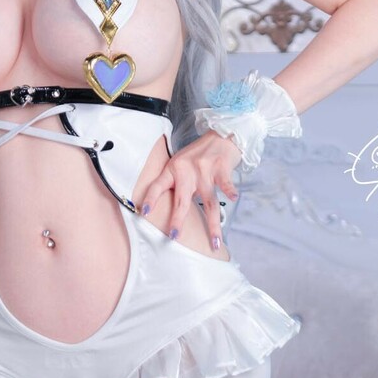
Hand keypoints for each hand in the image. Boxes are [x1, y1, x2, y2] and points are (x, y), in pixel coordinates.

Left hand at [136, 131, 240, 248]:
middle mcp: (187, 169)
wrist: (221, 135)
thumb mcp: (180, 163)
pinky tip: (233, 199)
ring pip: (209, 201)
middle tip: (173, 236)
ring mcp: (204, 169)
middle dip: (178, 219)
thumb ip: (175, 182)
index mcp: (173, 169)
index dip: (151, 199)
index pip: (157, 185)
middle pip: (182, 199)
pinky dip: (230, 191)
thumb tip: (168, 211)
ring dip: (213, 224)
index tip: (144, 212)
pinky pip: (225, 183)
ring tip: (214, 242)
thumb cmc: (199, 155)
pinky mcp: (221, 167)